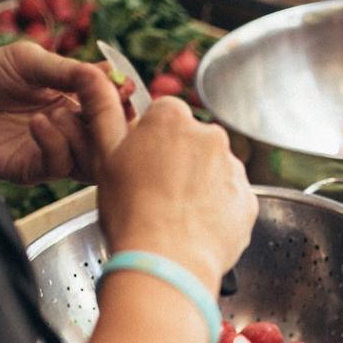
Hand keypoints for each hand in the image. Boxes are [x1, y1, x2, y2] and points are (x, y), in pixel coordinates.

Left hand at [0, 41, 120, 183]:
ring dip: (84, 135)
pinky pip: (59, 166)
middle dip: (113, 124)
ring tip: (60, 112)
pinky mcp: (31, 170)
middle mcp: (68, 132)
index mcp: (74, 104)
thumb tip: (112, 73)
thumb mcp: (30, 61)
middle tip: (110, 107)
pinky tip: (39, 122)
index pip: (113, 113)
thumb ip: (70, 70)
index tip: (125, 89)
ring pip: (92, 160)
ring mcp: (51, 152)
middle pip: (110, 142)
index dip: (123, 104)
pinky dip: (55, 143)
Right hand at [95, 97, 256, 291]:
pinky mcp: (248, 200)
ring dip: (199, 187)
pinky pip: (231, 200)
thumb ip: (104, 114)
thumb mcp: (105, 158)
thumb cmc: (130, 213)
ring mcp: (234, 169)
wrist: (166, 264)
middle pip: (192, 142)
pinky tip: (195, 230)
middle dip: (178, 162)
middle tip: (155, 194)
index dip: (151, 140)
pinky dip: (217, 211)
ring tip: (175, 217)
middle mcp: (210, 136)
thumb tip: (94, 78)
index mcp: (172, 118)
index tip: (142, 164)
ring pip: (213, 171)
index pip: (164, 114)